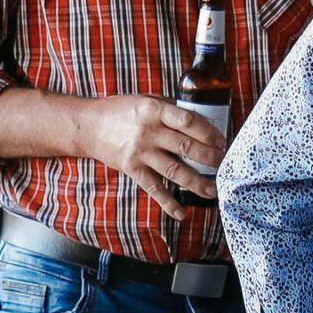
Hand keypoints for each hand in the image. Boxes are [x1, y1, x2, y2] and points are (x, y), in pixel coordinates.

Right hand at [79, 95, 227, 219]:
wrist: (88, 126)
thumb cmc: (120, 110)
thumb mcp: (145, 99)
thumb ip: (169, 108)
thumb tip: (198, 118)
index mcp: (155, 110)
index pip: (188, 121)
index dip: (209, 132)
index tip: (222, 140)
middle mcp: (149, 132)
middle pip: (185, 147)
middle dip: (209, 157)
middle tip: (224, 164)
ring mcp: (140, 152)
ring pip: (174, 170)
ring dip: (196, 182)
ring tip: (213, 190)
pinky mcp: (132, 168)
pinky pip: (154, 188)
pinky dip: (168, 202)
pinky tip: (182, 213)